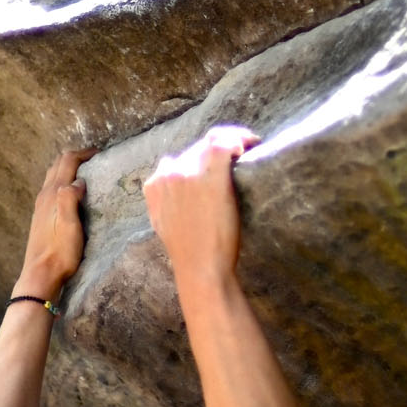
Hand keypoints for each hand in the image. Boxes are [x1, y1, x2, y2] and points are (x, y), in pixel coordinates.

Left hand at [17, 146, 94, 298]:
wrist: (41, 274)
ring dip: (68, 168)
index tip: (101, 153)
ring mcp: (41, 205)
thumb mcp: (70, 225)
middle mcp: (44, 195)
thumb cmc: (60, 252)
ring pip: (54, 175)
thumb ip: (70, 199)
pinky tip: (72, 191)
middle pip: (58, 165)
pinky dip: (63, 180)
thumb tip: (78, 181)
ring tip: (86, 171)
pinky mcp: (41, 215)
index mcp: (53, 194)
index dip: (83, 154)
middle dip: (76, 157)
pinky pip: (52, 187)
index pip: (67, 162)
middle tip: (95, 159)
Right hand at [144, 126, 255, 289]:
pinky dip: (240, 138)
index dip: (199, 160)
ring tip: (249, 148)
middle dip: (218, 152)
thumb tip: (174, 190)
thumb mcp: (163, 225)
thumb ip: (164, 202)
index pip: (177, 160)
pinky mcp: (211, 175)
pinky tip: (251, 145)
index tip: (217, 165)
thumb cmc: (189, 254)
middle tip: (239, 157)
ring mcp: (189, 172)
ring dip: (232, 141)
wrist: (201, 268)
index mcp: (155, 185)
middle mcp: (169, 173)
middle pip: (197, 150)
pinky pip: (225, 143)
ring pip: (212, 142)